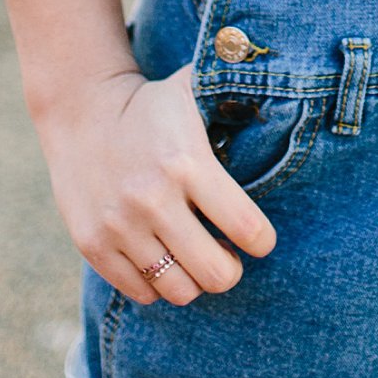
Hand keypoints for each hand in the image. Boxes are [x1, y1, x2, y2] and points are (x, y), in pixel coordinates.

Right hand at [35, 62, 277, 306]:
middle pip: (215, 273)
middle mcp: (152, 199)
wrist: (80, 112)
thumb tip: (297, 86)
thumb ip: (242, 95)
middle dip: (231, 270)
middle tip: (228, 256)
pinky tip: (163, 259)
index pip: (247, 227)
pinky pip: (139, 291)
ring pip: (178, 289)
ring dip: (195, 281)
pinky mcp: (91, 244)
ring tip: (196, 260)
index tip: (261, 239)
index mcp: (188, 163)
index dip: (263, 241)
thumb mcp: (198, 91)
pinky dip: (157, 285)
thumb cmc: (153, 106)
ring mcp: (119, 226)